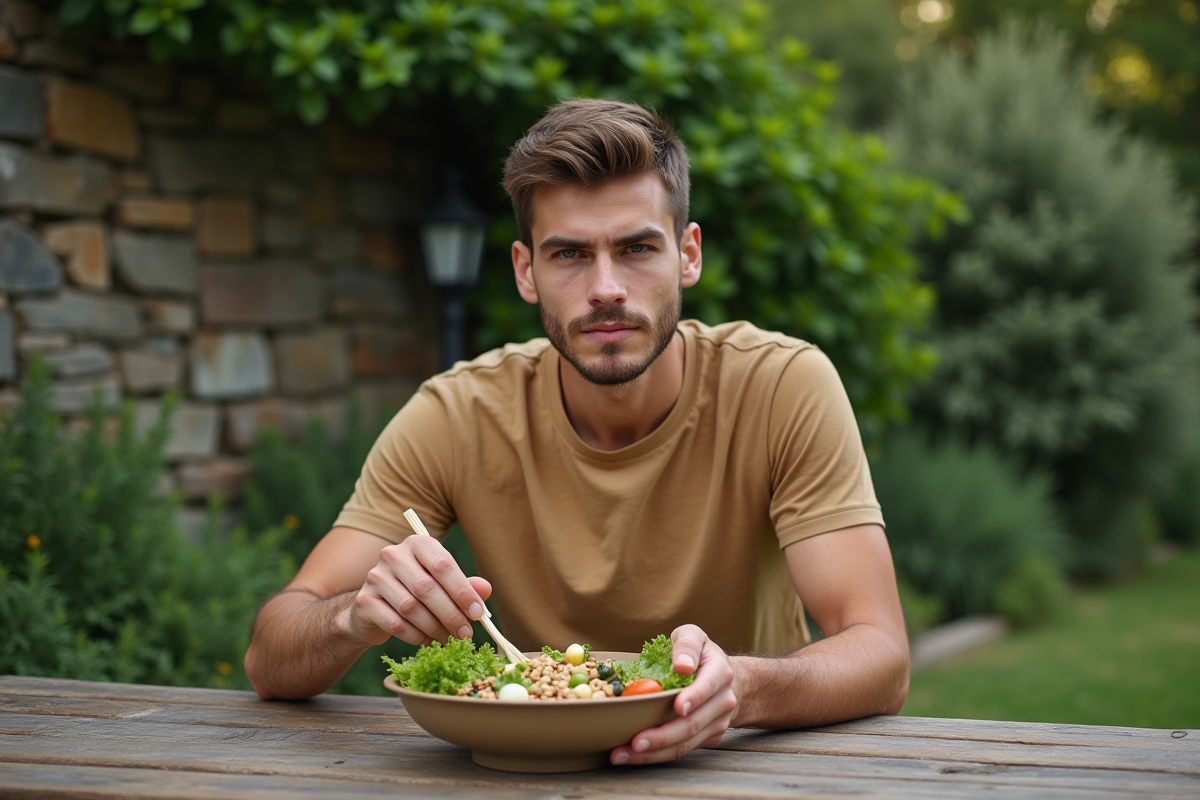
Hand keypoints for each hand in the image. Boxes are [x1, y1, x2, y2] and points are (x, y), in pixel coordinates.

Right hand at [344, 534, 491, 646]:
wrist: (374, 607)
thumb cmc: (416, 591)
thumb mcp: (443, 585)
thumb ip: (464, 585)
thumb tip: (485, 590)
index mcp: (418, 543)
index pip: (443, 565)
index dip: (463, 591)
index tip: (478, 613)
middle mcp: (393, 555)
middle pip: (426, 588)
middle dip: (450, 614)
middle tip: (466, 633)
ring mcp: (375, 577)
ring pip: (411, 608)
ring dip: (434, 628)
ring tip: (448, 639)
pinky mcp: (365, 601)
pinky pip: (395, 623)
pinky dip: (415, 636)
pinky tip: (426, 641)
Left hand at [610, 624, 737, 765]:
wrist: (728, 680)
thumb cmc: (701, 655)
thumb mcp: (694, 636)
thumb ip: (687, 645)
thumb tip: (681, 666)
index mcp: (719, 673)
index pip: (707, 687)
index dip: (693, 697)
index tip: (677, 707)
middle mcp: (722, 702)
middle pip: (692, 724)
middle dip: (663, 736)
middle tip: (635, 742)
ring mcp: (716, 723)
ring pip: (685, 744)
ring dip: (654, 752)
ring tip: (623, 754)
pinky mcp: (708, 738)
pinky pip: (682, 750)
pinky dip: (657, 755)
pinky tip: (633, 755)